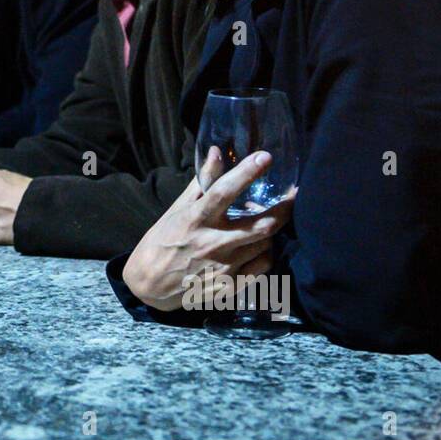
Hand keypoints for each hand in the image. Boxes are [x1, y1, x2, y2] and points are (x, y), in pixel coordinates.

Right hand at [121, 148, 294, 311]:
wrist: (150, 286)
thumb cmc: (162, 242)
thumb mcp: (177, 210)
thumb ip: (202, 183)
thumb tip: (217, 152)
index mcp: (196, 220)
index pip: (224, 192)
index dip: (246, 172)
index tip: (265, 157)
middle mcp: (212, 244)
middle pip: (262, 224)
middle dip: (283, 208)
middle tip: (290, 197)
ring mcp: (224, 268)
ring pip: (266, 244)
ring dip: (270, 230)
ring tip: (264, 222)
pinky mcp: (230, 287)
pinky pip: (263, 266)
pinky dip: (266, 252)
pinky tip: (258, 246)